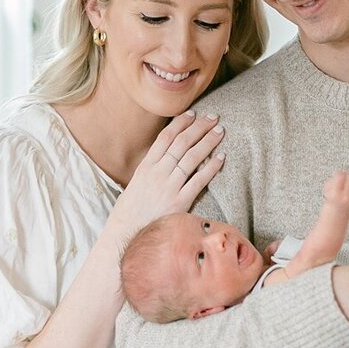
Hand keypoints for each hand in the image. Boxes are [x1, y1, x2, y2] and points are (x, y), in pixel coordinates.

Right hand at [106, 113, 224, 245]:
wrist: (127, 233)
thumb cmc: (131, 210)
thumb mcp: (136, 183)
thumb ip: (151, 169)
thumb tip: (167, 156)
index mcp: (146, 166)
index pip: (165, 137)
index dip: (180, 123)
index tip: (192, 113)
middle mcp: (157, 173)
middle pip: (182, 143)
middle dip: (199, 127)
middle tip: (214, 117)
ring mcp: (169, 187)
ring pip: (192, 157)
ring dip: (208, 142)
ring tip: (220, 132)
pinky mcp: (179, 202)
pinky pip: (199, 181)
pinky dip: (211, 168)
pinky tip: (221, 158)